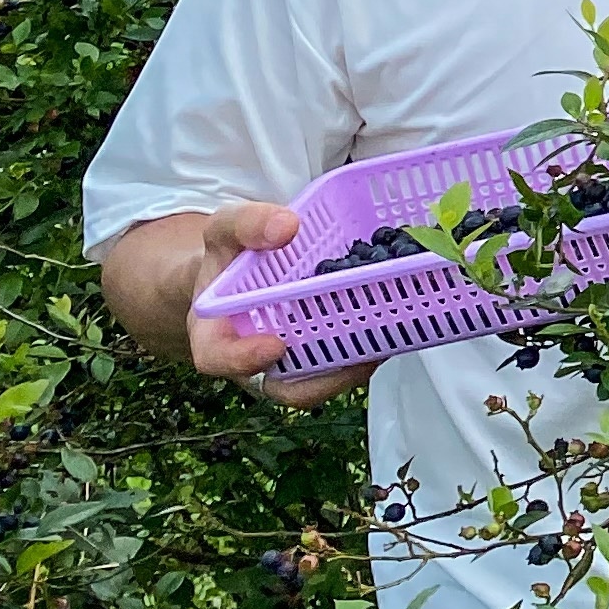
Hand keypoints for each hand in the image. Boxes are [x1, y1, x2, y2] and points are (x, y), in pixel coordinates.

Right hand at [184, 203, 375, 404]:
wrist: (246, 268)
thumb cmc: (232, 256)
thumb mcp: (226, 230)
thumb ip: (245, 225)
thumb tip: (285, 227)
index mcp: (213, 335)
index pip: (218, 359)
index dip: (244, 359)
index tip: (274, 344)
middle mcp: (253, 360)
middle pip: (286, 383)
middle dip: (326, 373)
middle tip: (362, 349)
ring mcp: (290, 363)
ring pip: (324, 378)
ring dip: (357, 362)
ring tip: (389, 335)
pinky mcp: (322, 354)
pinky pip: (344, 361)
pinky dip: (370, 344)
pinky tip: (395, 319)